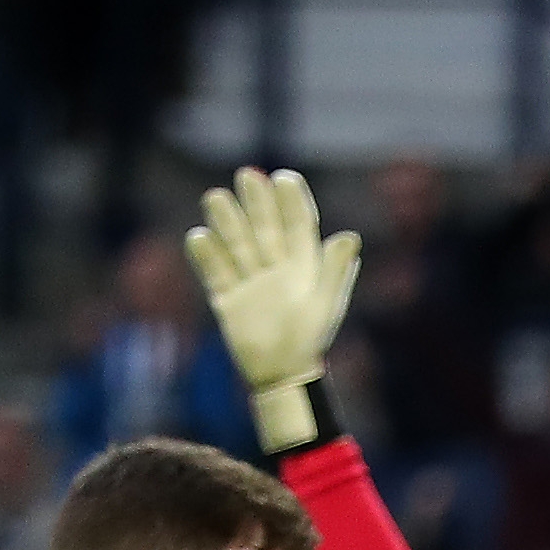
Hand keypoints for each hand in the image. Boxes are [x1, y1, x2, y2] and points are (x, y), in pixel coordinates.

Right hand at [183, 163, 360, 452]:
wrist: (283, 375)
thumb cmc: (311, 340)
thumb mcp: (326, 304)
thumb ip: (334, 270)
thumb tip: (350, 237)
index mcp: (303, 266)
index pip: (297, 226)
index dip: (291, 202)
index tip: (284, 178)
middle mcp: (274, 268)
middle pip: (263, 228)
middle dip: (256, 203)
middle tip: (247, 174)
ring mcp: (249, 281)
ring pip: (236, 244)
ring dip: (226, 222)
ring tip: (215, 198)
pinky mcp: (227, 298)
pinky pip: (215, 272)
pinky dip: (206, 256)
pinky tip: (199, 237)